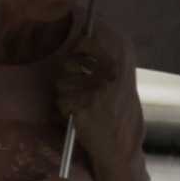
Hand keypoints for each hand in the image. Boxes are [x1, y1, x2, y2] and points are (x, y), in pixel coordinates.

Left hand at [54, 30, 138, 171]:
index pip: (89, 40)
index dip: (80, 44)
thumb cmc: (115, 109)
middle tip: (80, 85)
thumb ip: (102, 57)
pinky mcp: (83, 107)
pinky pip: (60, 101)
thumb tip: (81, 35)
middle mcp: (108, 75)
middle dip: (67, 73)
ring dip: (66, 94)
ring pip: (61, 83)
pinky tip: (79, 116)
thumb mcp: (118, 79)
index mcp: (119, 65)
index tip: (79, 48)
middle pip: (68, 62)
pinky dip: (65, 110)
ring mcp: (95, 91)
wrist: (119, 144)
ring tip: (83, 104)